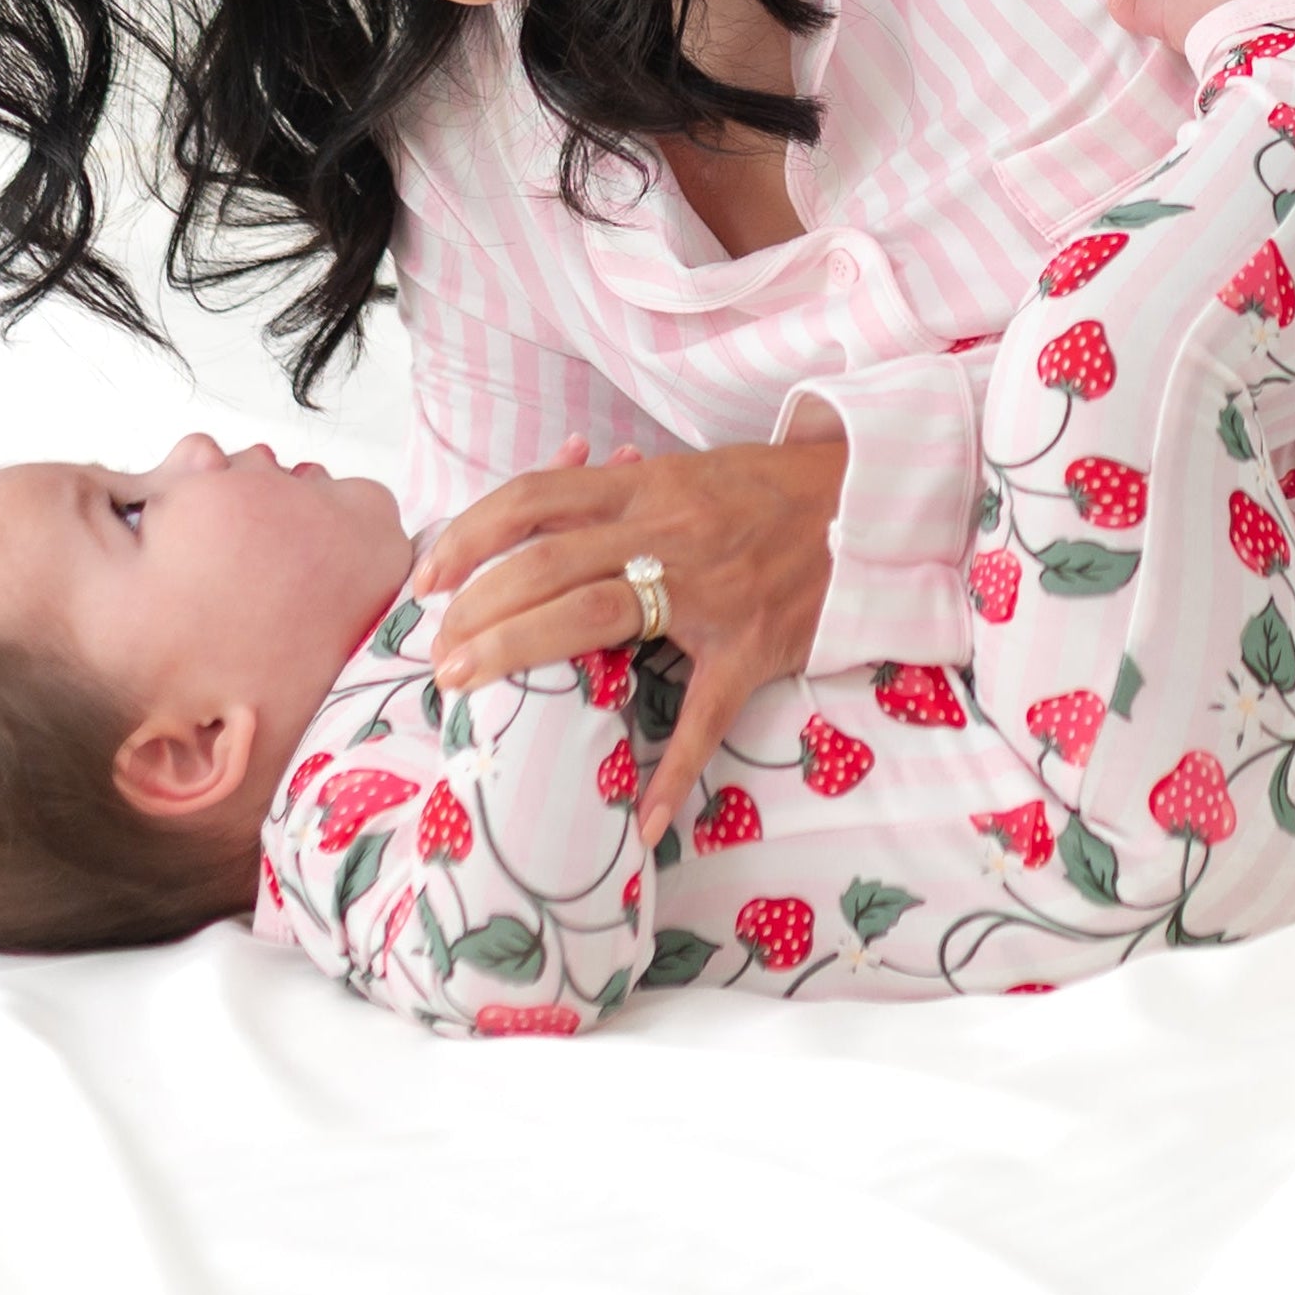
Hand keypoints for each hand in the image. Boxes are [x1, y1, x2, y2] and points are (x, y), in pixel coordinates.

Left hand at [409, 435, 845, 848]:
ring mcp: (708, 590)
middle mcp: (665, 531)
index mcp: (644, 489)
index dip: (472, 535)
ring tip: (472, 686)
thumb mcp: (685, 476)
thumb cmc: (765, 493)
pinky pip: (706, 716)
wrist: (864, 500)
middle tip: (439, 656)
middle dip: (478, 611)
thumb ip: (618, 499)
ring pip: (595, 617)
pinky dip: (674, 771)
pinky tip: (645, 818)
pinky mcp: (752, 646)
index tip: (429, 579)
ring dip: (522, 654)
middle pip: (546, 564)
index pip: (535, 498)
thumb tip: (542, 525)